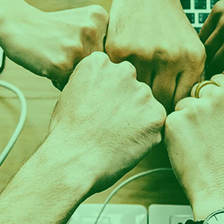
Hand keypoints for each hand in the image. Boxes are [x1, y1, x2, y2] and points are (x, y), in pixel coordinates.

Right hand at [0, 2, 108, 88]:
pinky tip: (49, 64)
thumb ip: (101, 39)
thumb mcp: (81, 21)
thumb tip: (119, 72)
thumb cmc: (49, 28)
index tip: (78, 47)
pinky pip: (69, 84)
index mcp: (100, 17)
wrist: (17, 24)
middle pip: (100, 66)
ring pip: (86, 76)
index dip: (94, 55)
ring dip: (72, 75)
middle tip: (65, 53)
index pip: (111, 51)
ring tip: (56, 58)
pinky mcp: (62, 64)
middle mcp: (92, 30)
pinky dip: (59, 80)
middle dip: (84, 66)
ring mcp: (77, 47)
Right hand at [43, 52, 165, 193]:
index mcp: (99, 62)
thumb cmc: (67, 133)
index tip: (97, 109)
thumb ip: (93, 83)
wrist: (73, 161)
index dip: (105, 95)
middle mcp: (124, 71)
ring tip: (115, 136)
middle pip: (131, 86)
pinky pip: (155, 123)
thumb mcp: (70, 93)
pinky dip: (145, 135)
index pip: (112, 74)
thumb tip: (106, 87)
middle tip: (108, 125)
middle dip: (124, 103)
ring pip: (145, 105)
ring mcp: (142, 93)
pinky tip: (126, 143)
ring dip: (136, 118)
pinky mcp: (156, 115)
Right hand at [106, 0, 205, 109]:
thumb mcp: (191, 46)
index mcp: (192, 58)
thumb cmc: (170, 23)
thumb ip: (191, 77)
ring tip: (132, 97)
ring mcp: (143, 54)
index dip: (173, 110)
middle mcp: (170, 57)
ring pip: (138, 92)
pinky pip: (119, 78)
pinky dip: (119, 80)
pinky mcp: (119, 50)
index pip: (182, 101)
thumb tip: (186, 113)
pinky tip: (120, 78)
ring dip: (134, 95)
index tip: (165, 111)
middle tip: (146, 108)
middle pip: (161, 101)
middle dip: (154, 107)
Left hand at [165, 75, 223, 219]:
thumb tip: (209, 90)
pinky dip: (173, 134)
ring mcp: (196, 107)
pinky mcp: (176, 120)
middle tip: (206, 134)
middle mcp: (219, 96)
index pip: (216, 80)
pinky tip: (188, 149)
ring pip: (181, 105)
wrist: (222, 187)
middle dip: (197, 107)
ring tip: (199, 144)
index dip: (211, 97)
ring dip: (184, 121)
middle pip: (197, 90)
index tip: (214, 114)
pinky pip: (169, 120)